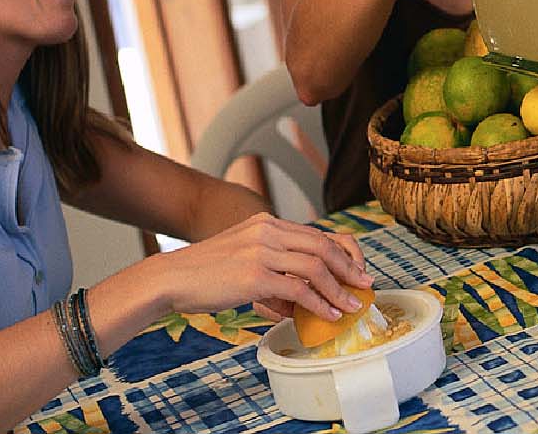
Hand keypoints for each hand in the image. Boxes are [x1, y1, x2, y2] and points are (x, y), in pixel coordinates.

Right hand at [151, 212, 373, 322]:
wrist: (171, 277)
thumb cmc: (205, 273)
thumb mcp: (241, 253)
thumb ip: (271, 265)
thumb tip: (297, 297)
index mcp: (266, 222)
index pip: (316, 233)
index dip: (341, 252)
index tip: (355, 269)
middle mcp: (267, 231)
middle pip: (323, 245)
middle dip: (349, 267)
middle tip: (365, 285)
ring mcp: (262, 252)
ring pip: (316, 267)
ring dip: (339, 289)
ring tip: (352, 305)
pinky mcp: (254, 276)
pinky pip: (298, 290)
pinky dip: (319, 303)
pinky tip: (328, 314)